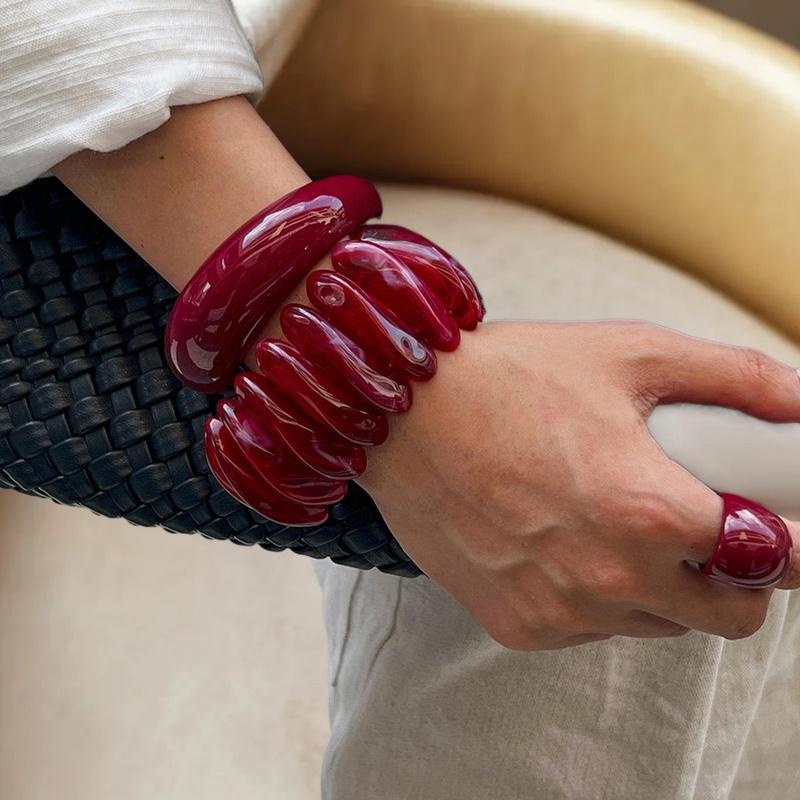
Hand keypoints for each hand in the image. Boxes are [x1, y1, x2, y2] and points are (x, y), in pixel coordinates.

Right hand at [358, 320, 799, 649]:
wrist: (400, 412)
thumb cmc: (505, 379)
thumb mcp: (627, 354)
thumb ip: (734, 378)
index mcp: (648, 511)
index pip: (774, 561)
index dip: (789, 542)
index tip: (777, 525)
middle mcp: (607, 577)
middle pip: (731, 616)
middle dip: (737, 578)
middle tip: (705, 527)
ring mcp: (560, 611)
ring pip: (659, 625)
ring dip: (662, 585)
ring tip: (619, 520)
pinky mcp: (518, 625)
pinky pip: (590, 627)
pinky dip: (598, 596)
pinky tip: (565, 540)